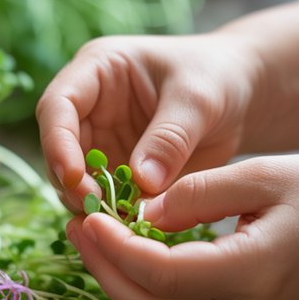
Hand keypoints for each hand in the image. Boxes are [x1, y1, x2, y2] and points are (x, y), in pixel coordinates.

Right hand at [37, 33, 261, 212]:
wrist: (241, 96)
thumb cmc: (217, 76)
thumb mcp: (198, 99)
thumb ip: (170, 138)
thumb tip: (141, 182)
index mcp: (96, 70)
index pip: (57, 105)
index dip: (57, 142)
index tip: (74, 176)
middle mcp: (88, 108)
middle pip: (58, 149)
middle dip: (72, 183)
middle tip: (98, 212)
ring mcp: (99, 142)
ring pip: (74, 181)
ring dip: (91, 205)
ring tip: (120, 224)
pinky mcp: (115, 173)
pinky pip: (103, 198)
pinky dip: (114, 217)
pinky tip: (132, 228)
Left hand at [64, 155, 298, 299]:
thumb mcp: (265, 175)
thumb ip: (199, 193)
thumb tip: (141, 212)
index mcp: (251, 274)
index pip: (159, 274)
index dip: (113, 247)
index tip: (86, 215)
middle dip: (102, 269)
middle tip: (75, 227)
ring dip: (118, 279)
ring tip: (92, 236)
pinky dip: (145, 284)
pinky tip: (129, 250)